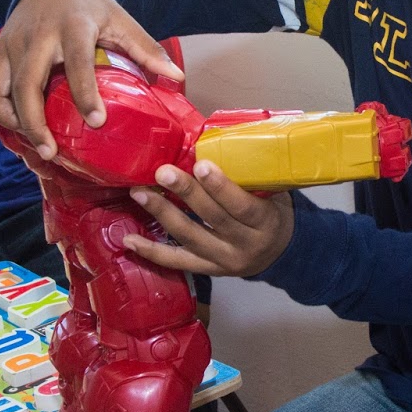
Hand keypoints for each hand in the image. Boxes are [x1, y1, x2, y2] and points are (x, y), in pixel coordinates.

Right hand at [0, 0, 181, 159]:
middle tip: (52, 151)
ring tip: (36, 146)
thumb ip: (146, 49)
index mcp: (73, 26)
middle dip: (36, 121)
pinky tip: (20, 131)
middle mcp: (37, 35)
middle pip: (28, 83)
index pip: (76, 62)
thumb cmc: (92, 7)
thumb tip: (177, 78)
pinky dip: (1, 113)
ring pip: (2, 89)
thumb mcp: (122, 20)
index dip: (85, 93)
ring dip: (15, 122)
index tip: (96, 122)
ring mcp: (12, 42)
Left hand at [124, 162, 293, 277]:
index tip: (199, 164)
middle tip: (162, 172)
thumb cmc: (274, 213)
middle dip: (186, 193)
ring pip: (190, 238)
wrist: (281, 252)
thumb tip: (219, 141)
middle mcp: (244, 245)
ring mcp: (224, 261)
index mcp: (265, 223)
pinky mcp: (208, 270)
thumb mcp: (274, 194)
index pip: (242, 206)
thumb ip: (252, 177)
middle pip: (212, 218)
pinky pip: (178, 262)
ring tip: (139, 193)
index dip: (220, 187)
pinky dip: (152, 251)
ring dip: (163, 214)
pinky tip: (130, 239)